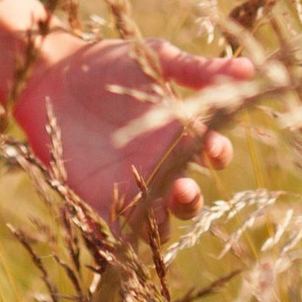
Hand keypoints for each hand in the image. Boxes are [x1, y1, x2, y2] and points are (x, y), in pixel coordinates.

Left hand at [9, 29, 250, 234]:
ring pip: (158, 222)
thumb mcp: (156, 59)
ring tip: (154, 212)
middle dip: (191, 200)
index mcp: (180, 134)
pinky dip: (120, 242)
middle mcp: (160, 165)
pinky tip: (120, 242)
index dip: (217, 153)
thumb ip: (198, 69)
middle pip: (188, 198)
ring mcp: (130, 186)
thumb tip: (250, 69)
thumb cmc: (108, 62)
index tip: (212, 146)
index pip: (210, 153)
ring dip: (162, 223)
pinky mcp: (96, 199)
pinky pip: (114, 230)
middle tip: (183, 188)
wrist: (52, 73)